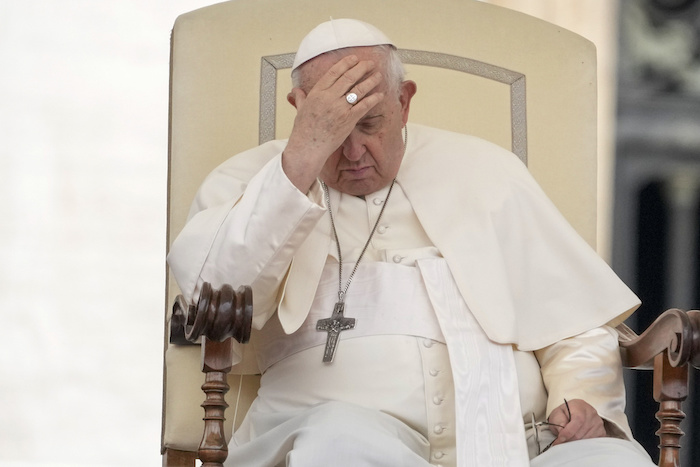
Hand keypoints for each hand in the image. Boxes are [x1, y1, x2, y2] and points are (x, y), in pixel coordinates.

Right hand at [282, 54, 384, 191]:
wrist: (308, 147)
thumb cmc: (303, 131)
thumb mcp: (300, 110)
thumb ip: (300, 98)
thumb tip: (296, 91)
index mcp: (317, 92)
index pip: (334, 72)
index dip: (346, 63)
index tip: (354, 59)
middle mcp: (329, 97)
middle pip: (349, 77)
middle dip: (362, 68)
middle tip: (370, 63)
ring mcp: (340, 108)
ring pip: (359, 89)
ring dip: (370, 80)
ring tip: (378, 75)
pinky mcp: (349, 119)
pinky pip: (364, 106)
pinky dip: (373, 99)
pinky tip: (380, 94)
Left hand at [548, 399, 606, 446]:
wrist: (572, 413)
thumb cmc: (564, 414)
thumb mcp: (556, 415)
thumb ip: (559, 422)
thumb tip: (562, 433)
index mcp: (579, 406)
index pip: (578, 420)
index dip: (568, 431)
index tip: (560, 438)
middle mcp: (591, 413)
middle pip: (581, 432)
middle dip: (569, 439)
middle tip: (562, 441)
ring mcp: (598, 422)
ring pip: (587, 439)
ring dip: (576, 442)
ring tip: (569, 439)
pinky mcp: (602, 431)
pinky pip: (594, 442)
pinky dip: (585, 444)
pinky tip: (578, 440)